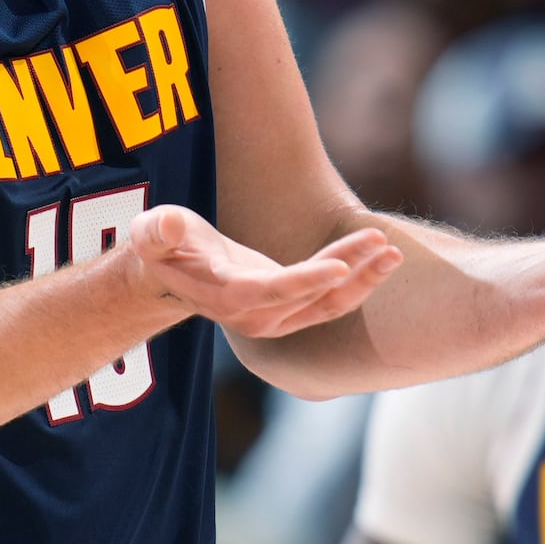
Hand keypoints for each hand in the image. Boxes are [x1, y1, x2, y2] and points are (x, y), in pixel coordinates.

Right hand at [122, 205, 400, 338]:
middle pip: (312, 298)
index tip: (339, 266)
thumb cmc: (162, 247)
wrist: (169, 278)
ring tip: (393, 251)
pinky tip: (380, 256)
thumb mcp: (151, 232)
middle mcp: (256, 317)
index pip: (271, 291)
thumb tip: (167, 225)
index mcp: (226, 296)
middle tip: (385, 246)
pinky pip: (331, 299)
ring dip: (364, 280)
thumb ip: (158, 231)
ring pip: (329, 304)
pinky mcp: (291, 308)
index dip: (305, 280)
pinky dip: (358, 280)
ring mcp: (276, 318)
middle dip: (352, 274)